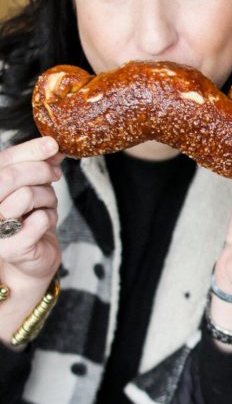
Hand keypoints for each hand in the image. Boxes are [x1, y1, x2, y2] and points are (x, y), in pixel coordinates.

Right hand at [0, 136, 63, 289]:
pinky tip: (44, 223)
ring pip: (27, 195)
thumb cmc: (29, 219)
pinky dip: (50, 217)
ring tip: (47, 205)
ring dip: (48, 197)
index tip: (53, 144)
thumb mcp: (33, 186)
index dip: (29, 150)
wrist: (31, 260)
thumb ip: (39, 165)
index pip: (3, 161)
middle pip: (11, 176)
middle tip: (55, 174)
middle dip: (41, 171)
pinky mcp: (10, 248)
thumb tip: (52, 146)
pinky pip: (40, 219)